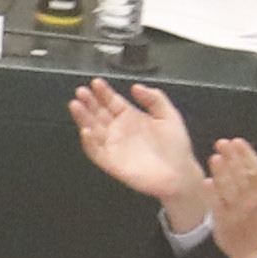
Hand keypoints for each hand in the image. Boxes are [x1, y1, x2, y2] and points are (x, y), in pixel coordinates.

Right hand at [70, 77, 211, 226]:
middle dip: (89, 102)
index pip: (112, 101)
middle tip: (81, 91)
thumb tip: (136, 87)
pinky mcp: (111, 162)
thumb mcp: (169, 116)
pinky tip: (86, 131)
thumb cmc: (176, 147)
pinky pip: (96, 152)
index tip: (96, 82)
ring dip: (83, 117)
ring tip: (76, 105)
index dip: (103, 92)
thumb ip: (155, 99)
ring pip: (92, 129)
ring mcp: (113, 146)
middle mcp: (119, 130)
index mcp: (131, 117)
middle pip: (98, 113)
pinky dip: (89, 143)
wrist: (180, 174)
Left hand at [201, 132, 256, 257]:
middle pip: (242, 175)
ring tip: (215, 157)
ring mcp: (237, 210)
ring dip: (222, 171)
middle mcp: (253, 200)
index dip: (246, 154)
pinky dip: (212, 193)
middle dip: (231, 158)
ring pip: (229, 188)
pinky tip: (207, 181)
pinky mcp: (223, 220)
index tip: (236, 141)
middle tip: (222, 143)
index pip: (256, 169)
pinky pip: (217, 204)